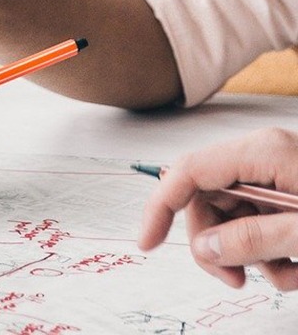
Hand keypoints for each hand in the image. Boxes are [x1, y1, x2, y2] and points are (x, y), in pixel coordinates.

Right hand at [140, 128, 297, 289]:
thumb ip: (254, 239)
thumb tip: (204, 248)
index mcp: (263, 152)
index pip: (189, 172)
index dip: (160, 208)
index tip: (147, 244)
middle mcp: (262, 157)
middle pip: (207, 200)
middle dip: (216, 245)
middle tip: (236, 279)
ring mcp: (274, 175)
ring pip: (231, 217)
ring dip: (250, 256)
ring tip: (288, 275)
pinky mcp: (286, 193)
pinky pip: (256, 223)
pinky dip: (271, 253)